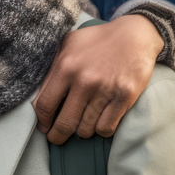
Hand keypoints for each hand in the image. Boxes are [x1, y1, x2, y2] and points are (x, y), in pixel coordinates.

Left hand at [33, 15, 161, 144]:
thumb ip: (53, 68)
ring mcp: (105, 90)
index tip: (43, 127)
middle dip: (57, 136)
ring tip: (82, 124)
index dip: (42, 121)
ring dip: (82, 131)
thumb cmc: (97, 40)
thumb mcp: (68, 45)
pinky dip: (101, 129)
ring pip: (86, 129)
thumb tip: (39, 97)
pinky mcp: (124, 97)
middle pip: (64, 123)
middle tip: (57, 139)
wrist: (134, 35)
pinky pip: (106, 128)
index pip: (44, 105)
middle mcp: (84, 80)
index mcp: (65, 66)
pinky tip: (100, 121)